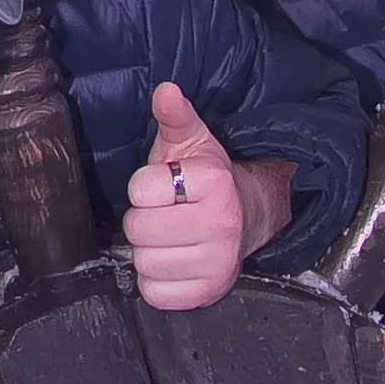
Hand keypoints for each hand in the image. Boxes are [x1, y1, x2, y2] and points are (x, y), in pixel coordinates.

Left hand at [120, 83, 285, 313]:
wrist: (246, 217)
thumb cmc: (205, 181)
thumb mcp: (191, 142)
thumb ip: (174, 116)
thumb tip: (166, 91)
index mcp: (213, 181)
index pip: (141, 190)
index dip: (144, 188)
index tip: (163, 187)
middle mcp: (221, 223)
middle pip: (138, 229)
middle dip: (144, 220)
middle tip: (164, 214)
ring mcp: (218, 262)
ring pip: (145, 262)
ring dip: (149, 251)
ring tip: (170, 238)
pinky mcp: (209, 292)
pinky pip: (155, 293)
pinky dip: (156, 281)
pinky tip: (173, 261)